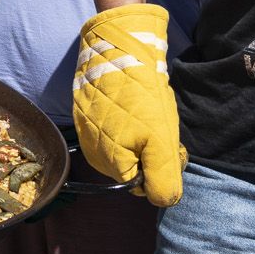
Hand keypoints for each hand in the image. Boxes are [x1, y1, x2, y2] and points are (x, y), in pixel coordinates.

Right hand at [72, 3, 185, 204]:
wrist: (116, 51)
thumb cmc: (141, 99)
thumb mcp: (162, 142)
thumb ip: (162, 178)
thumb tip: (163, 202)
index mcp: (110, 163)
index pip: (139, 184)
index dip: (158, 170)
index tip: (169, 148)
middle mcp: (92, 153)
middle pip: (128, 167)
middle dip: (147, 154)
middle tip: (161, 129)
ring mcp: (85, 131)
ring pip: (119, 149)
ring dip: (136, 138)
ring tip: (147, 114)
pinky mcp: (84, 112)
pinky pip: (109, 129)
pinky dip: (124, 123)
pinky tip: (133, 106)